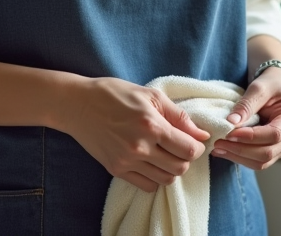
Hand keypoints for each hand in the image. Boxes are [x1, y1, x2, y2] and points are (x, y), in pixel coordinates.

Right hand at [60, 77, 209, 192]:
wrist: (78, 104)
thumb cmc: (114, 94)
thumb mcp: (150, 95)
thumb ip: (179, 116)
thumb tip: (202, 134)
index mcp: (152, 125)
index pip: (189, 150)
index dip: (197, 147)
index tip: (194, 141)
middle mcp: (140, 147)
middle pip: (180, 168)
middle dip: (186, 158)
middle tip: (179, 146)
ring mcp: (127, 161)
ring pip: (165, 179)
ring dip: (171, 169)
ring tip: (165, 154)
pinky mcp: (116, 170)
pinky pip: (147, 186)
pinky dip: (155, 178)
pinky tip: (151, 163)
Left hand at [212, 68, 280, 170]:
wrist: (277, 86)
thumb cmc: (270, 84)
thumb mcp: (259, 87)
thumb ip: (246, 105)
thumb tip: (231, 123)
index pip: (274, 134)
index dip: (251, 137)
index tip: (229, 133)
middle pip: (268, 152)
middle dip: (240, 150)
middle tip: (217, 142)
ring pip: (262, 162)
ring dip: (238, 157)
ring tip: (218, 148)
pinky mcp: (278, 152)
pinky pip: (259, 161)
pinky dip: (241, 158)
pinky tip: (225, 150)